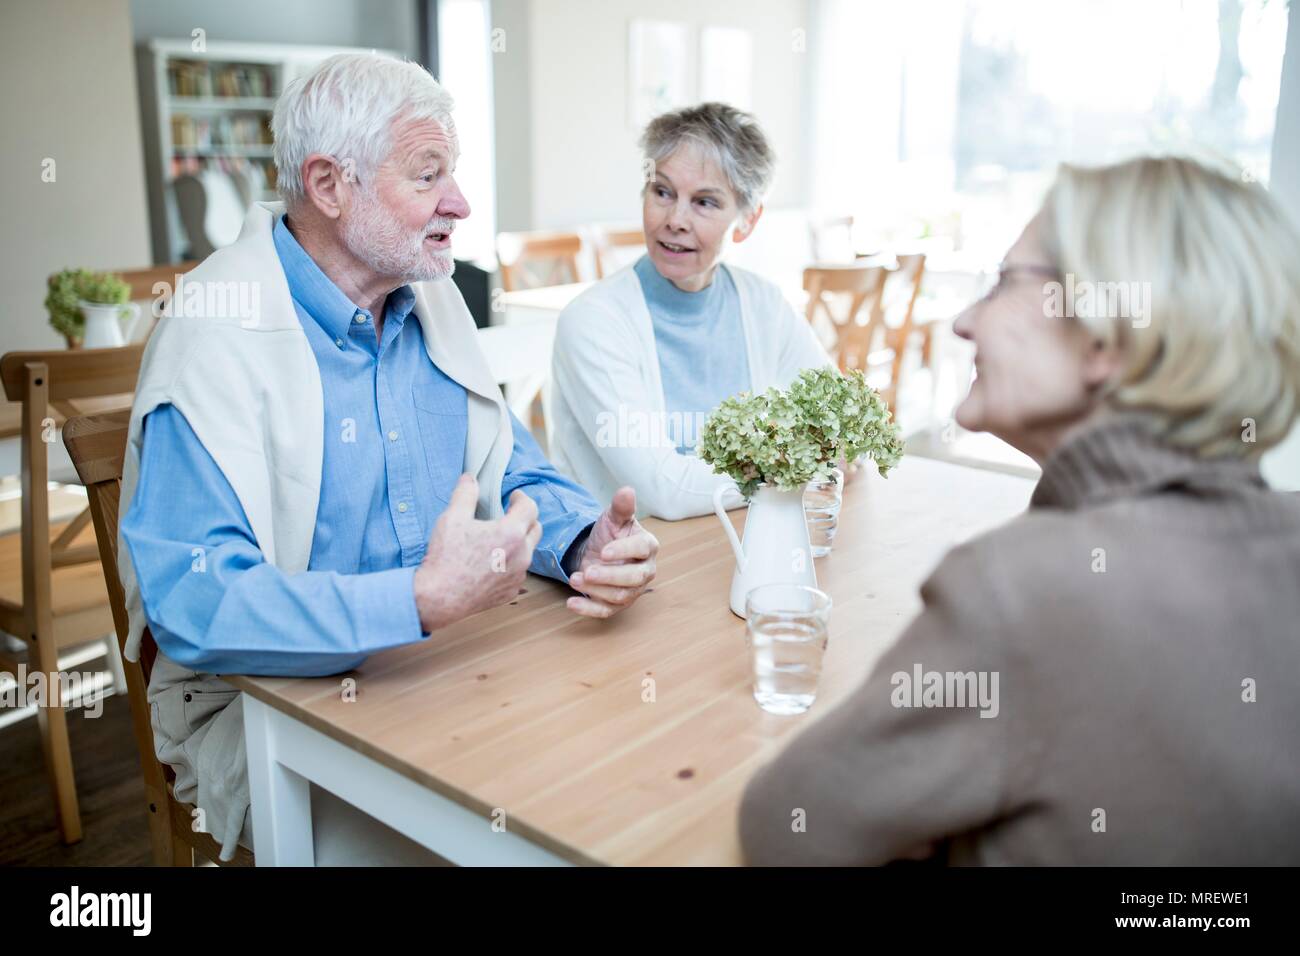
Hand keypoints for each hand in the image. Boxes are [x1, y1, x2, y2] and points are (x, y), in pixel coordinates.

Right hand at [413, 475, 541, 631]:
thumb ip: (465, 494)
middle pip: (535, 529)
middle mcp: (522, 555)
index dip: (522, 499)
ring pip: (527, 552)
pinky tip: (491, 562)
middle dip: (525, 519)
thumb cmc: (446, 557)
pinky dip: (510, 564)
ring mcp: (518, 576)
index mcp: (511, 533)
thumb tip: (470, 478)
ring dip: (518, 542)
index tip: (513, 497)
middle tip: (508, 516)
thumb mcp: (452, 518)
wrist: (439, 597)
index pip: (530, 508)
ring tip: (496, 540)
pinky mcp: (511, 592)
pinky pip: (517, 572)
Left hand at [567, 486, 657, 618]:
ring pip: (619, 596)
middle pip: (634, 578)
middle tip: (587, 571)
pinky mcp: (616, 604)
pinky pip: (605, 612)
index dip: (624, 551)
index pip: (641, 549)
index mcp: (647, 546)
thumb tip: (627, 490)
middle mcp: (645, 570)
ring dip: (596, 590)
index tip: (604, 551)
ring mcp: (632, 590)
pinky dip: (588, 609)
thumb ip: (620, 507)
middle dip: (609, 576)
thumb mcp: (613, 518)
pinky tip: (571, 603)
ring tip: (574, 579)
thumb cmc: (610, 534)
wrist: (598, 553)